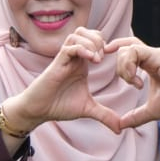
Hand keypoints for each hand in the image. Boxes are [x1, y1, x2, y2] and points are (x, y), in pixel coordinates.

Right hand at [1, 28, 122, 133]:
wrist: (38, 111)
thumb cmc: (59, 106)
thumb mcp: (88, 109)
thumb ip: (105, 115)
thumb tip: (120, 129)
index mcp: (82, 63)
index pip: (95, 40)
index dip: (106, 44)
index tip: (113, 59)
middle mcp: (73, 58)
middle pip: (85, 31)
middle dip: (98, 39)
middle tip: (104, 56)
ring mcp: (64, 59)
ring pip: (77, 35)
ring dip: (91, 43)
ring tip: (97, 59)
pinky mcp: (56, 64)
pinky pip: (69, 48)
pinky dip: (82, 49)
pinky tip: (91, 61)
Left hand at [108, 37, 159, 127]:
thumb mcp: (153, 110)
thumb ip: (136, 116)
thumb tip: (120, 126)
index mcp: (151, 64)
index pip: (130, 50)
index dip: (117, 55)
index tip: (114, 70)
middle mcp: (152, 56)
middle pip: (124, 47)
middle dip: (117, 64)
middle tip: (127, 80)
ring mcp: (155, 54)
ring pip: (127, 49)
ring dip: (123, 67)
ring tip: (133, 82)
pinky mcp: (157, 56)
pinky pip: (134, 51)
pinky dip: (128, 65)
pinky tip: (135, 80)